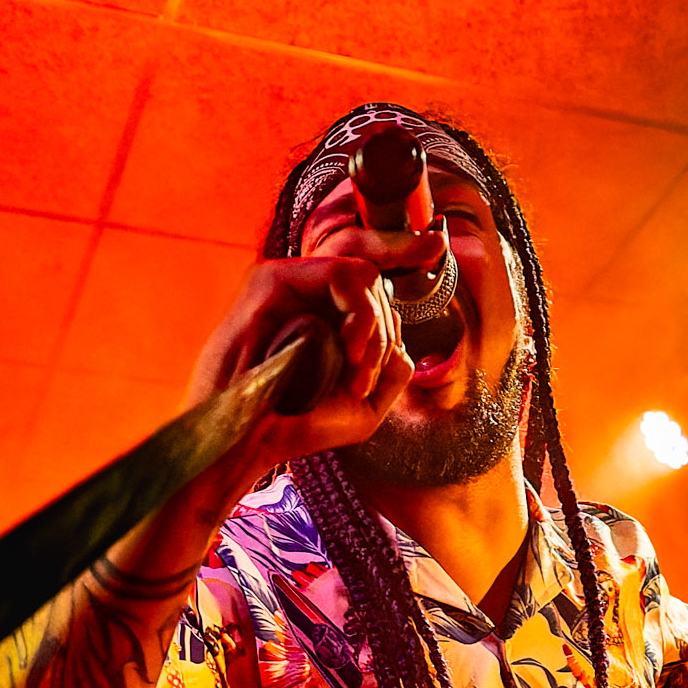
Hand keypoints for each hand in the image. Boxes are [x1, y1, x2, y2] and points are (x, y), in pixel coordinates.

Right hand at [182, 229, 442, 508]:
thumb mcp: (363, 410)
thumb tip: (403, 343)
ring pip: (364, 273)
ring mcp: (290, 283)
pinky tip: (349, 352)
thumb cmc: (297, 427)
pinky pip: (341, 274)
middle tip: (365, 378)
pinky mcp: (274, 280)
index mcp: (323, 313)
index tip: (436, 245)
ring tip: (356, 369)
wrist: (250, 442)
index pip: (368, 274)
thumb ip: (392, 374)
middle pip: (374, 277)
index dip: (403, 249)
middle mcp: (307, 292)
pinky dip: (359, 313)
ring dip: (373, 325)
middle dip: (384, 331)